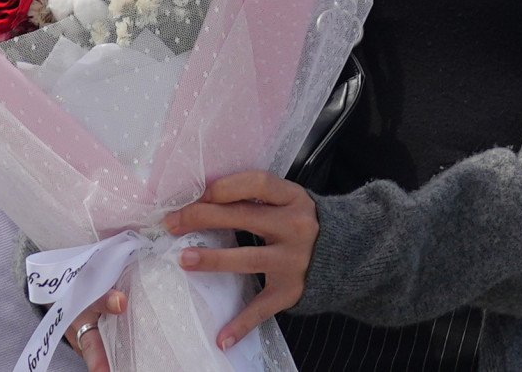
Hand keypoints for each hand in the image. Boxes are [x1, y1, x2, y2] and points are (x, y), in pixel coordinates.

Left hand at [83, 175, 320, 352]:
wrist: (350, 253)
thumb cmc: (304, 223)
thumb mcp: (291, 203)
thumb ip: (259, 199)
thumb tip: (206, 197)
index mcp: (295, 198)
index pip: (257, 184)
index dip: (225, 187)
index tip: (197, 194)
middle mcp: (296, 227)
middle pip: (244, 218)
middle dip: (203, 217)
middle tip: (172, 223)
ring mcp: (294, 260)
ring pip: (248, 258)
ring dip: (213, 259)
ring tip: (184, 259)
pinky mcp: (292, 290)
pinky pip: (262, 308)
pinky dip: (241, 324)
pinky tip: (221, 337)